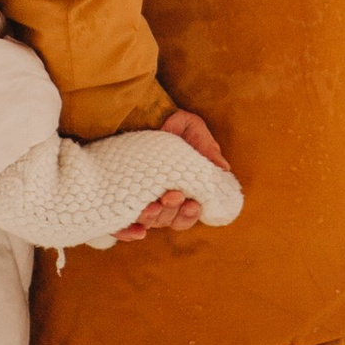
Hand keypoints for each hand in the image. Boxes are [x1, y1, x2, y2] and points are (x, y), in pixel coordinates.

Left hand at [113, 107, 234, 244]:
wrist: (143, 114)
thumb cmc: (173, 126)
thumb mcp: (193, 131)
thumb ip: (207, 149)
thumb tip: (223, 169)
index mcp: (182, 192)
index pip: (186, 215)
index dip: (189, 214)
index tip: (192, 203)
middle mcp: (162, 201)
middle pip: (168, 221)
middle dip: (172, 212)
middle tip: (173, 196)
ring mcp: (140, 199)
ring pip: (148, 222)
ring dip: (153, 217)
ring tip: (154, 204)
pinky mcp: (121, 196)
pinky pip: (121, 222)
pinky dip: (128, 230)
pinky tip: (136, 226)